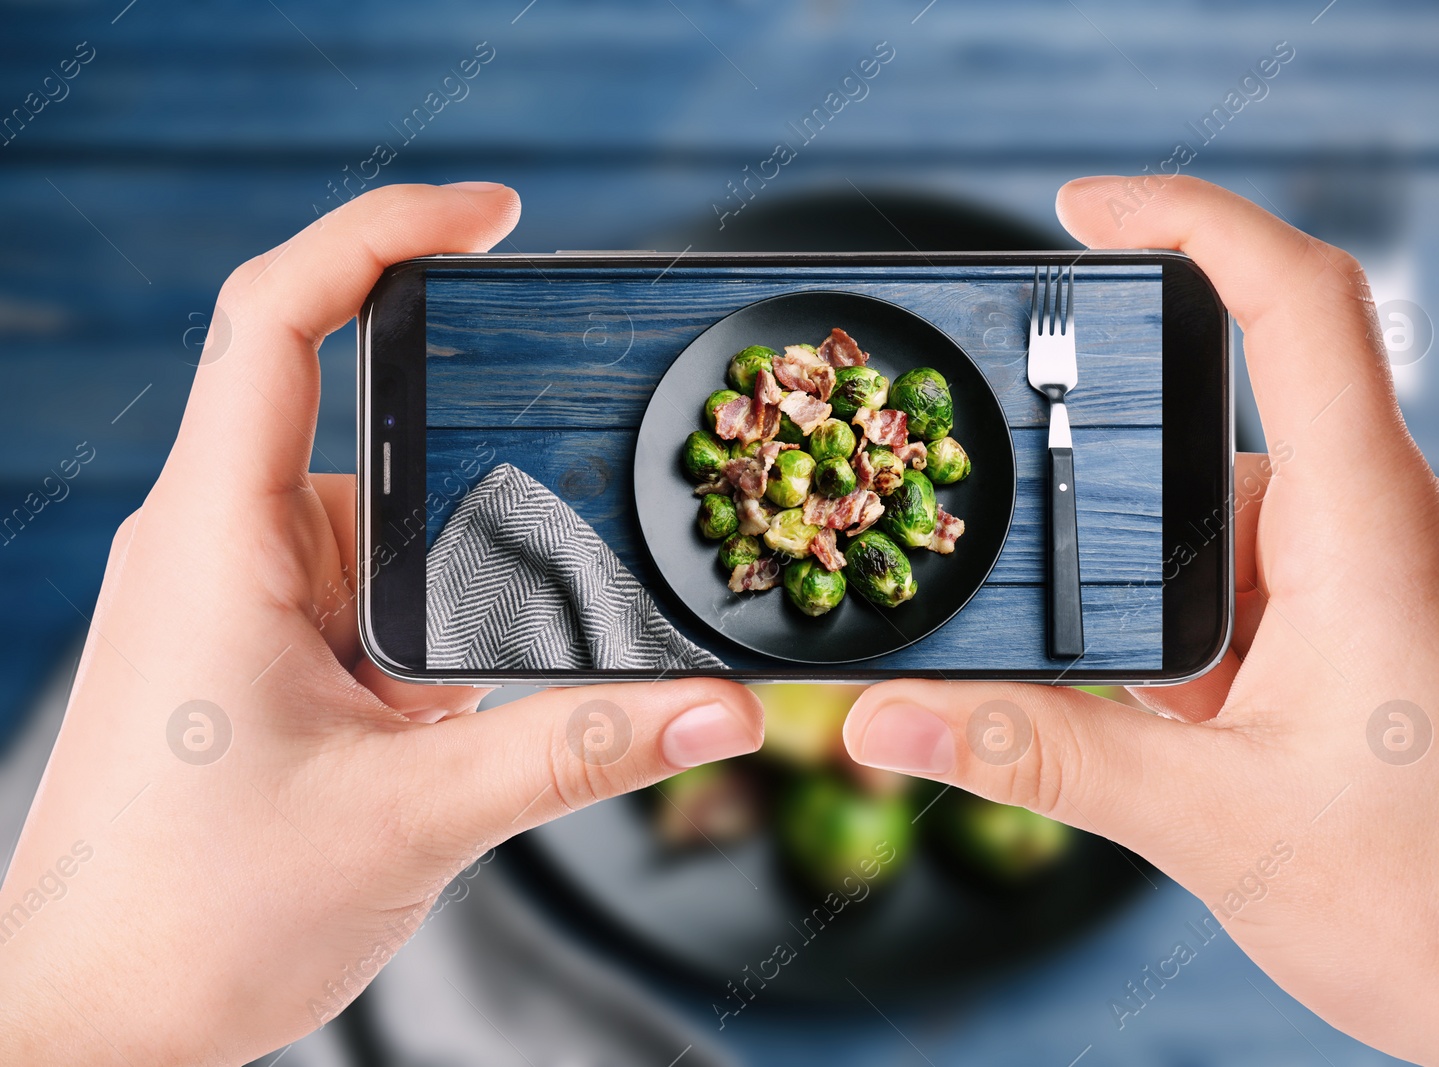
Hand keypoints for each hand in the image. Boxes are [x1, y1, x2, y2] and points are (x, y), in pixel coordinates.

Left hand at [0, 183, 762, 1066]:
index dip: (381, 233)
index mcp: (218, 538)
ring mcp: (241, 601)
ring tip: (488, 669)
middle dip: (475, 452)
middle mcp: (223, 546)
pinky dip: (435, 628)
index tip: (493, 214)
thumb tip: (720, 705)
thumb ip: (580, 748)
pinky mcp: (265, 656)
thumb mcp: (415, 819)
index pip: (278, 317)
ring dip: (458, 573)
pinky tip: (460, 709)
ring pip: (380, 524)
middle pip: (360, 419)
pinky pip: (370, 595)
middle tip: (575, 484)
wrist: (92, 1024)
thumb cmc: (190, 921)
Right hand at [844, 176, 1438, 1063]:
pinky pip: (1281, 575)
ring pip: (1246, 524)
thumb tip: (891, 716)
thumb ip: (1034, 755)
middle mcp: (1400, 523)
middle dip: (1134, 527)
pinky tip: (1207, 734)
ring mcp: (1409, 569)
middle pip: (1230, 437)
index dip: (1188, 222)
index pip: (1297, 302)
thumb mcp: (1209, 825)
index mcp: (1371, 533)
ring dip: (1176, 608)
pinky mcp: (1405, 615)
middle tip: (1081, 622)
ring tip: (1172, 727)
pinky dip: (1216, 635)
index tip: (1083, 208)